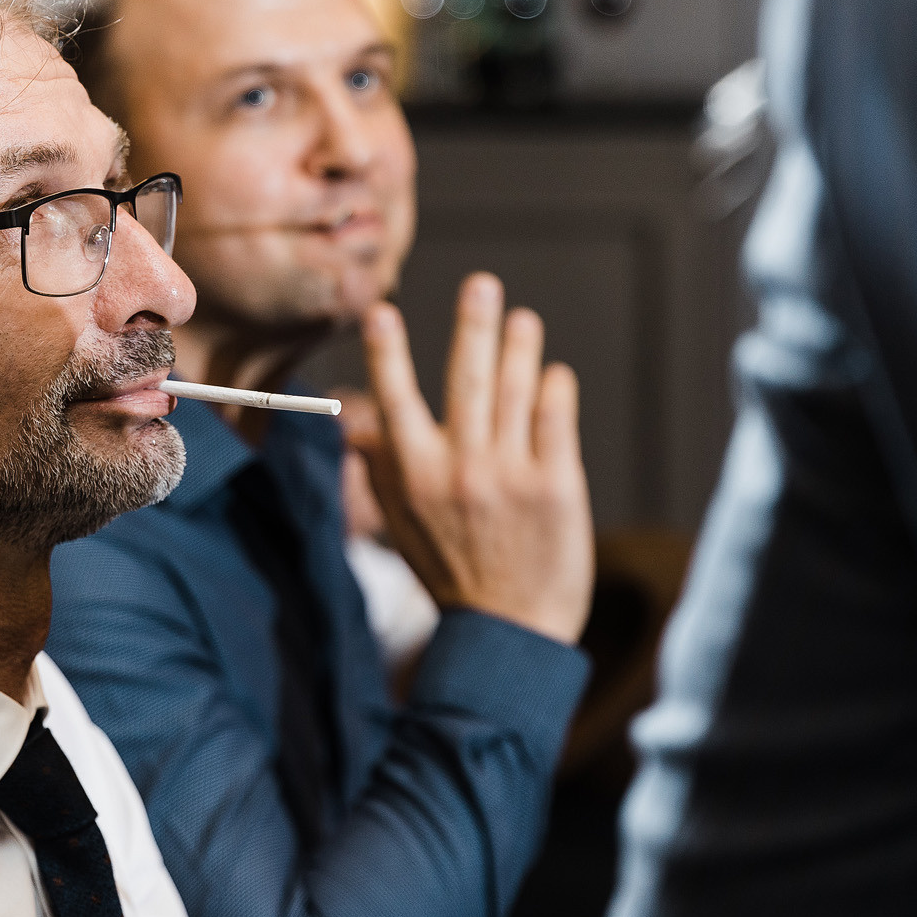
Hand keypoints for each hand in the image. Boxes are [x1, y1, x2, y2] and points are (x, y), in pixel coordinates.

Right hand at [351, 273, 594, 644]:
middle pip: (466, 378)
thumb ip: (383, 473)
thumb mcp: (403, 528)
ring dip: (519, 346)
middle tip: (482, 285)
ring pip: (516, 388)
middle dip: (474, 325)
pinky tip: (552, 373)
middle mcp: (459, 468)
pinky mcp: (556, 484)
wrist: (512, 632)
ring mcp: (509, 474)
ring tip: (522, 319)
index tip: (381, 311)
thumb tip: (360, 426)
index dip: (388, 353)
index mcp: (414, 477)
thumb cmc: (454, 576)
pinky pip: (554, 417)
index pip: (396, 400)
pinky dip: (553, 388)